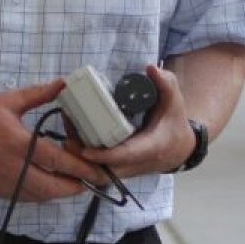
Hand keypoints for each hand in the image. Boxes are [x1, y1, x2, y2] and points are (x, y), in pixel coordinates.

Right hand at [0, 81, 110, 202]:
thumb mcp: (8, 101)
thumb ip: (38, 94)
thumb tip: (63, 83)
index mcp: (19, 145)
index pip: (58, 161)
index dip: (82, 167)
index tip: (99, 169)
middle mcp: (14, 170)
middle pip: (54, 188)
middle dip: (77, 186)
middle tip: (92, 179)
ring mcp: (6, 185)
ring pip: (42, 197)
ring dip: (60, 191)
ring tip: (74, 181)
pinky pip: (27, 198)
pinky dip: (43, 193)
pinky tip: (49, 182)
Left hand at [75, 66, 193, 177]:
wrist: (178, 148)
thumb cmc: (173, 123)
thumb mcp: (174, 101)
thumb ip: (165, 84)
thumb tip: (150, 69)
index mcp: (151, 148)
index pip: (125, 156)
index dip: (104, 155)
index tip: (85, 150)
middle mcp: (135, 163)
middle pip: (105, 172)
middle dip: (83, 163)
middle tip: (66, 141)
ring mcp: (125, 169)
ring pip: (98, 174)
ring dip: (80, 161)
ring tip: (66, 136)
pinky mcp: (118, 168)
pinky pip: (97, 169)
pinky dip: (83, 159)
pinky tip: (71, 138)